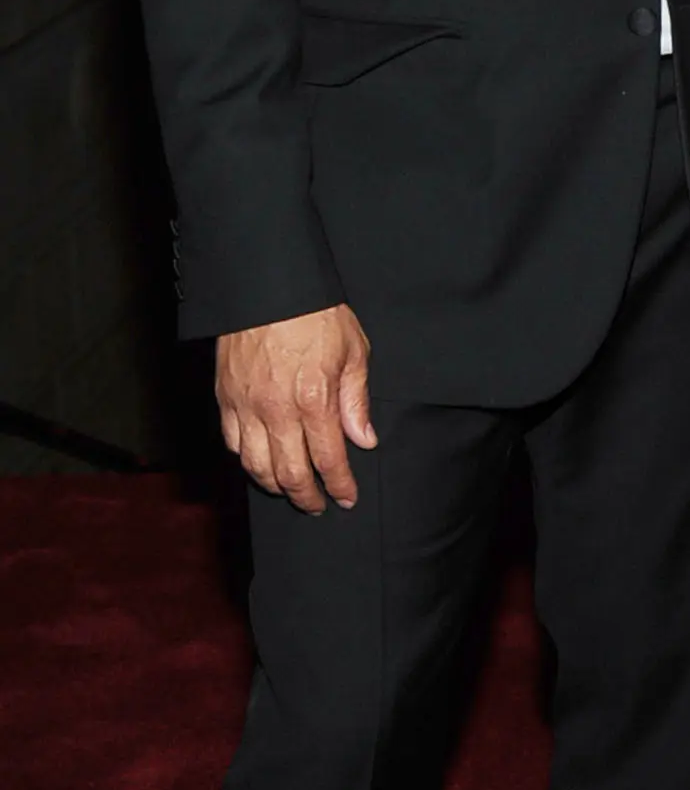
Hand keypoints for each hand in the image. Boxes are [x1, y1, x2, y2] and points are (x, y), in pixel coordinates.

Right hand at [215, 304, 375, 511]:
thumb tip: (363, 439)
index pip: (328, 460)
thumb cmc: (315, 313)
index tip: (347, 498)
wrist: (267, 285)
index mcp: (313, 400)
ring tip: (290, 489)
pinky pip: (232, 443)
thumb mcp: (353, 350)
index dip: (339, 486)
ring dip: (274, 485)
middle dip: (306, 497)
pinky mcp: (225, 397)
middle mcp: (276, 410)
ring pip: (255, 465)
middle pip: (289, 474)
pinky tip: (260, 462)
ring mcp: (246, 406)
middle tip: (318, 505)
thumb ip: (356, 400)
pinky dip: (247, 460)